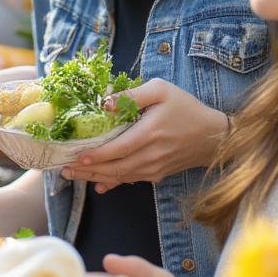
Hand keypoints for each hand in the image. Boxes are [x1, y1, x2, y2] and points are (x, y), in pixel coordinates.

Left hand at [62, 81, 228, 192]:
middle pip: (115, 166)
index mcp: (150, 132)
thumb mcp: (161, 90)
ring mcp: (155, 167)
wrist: (213, 136)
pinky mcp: (157, 174)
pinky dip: (113, 183)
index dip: (98, 155)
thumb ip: (133, 95)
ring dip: (95, 177)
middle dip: (88, 170)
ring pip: (120, 176)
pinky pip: (131, 180)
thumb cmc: (185, 108)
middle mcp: (151, 154)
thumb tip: (105, 103)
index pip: (120, 148)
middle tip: (64, 169)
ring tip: (73, 175)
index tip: (78, 157)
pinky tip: (99, 186)